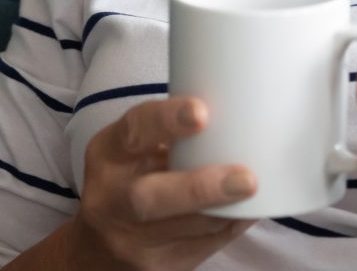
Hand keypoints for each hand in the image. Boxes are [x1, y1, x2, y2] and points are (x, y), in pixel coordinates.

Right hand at [73, 97, 260, 270]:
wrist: (98, 247)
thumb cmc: (131, 179)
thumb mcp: (134, 150)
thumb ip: (172, 132)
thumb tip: (242, 103)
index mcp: (108, 154)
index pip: (133, 131)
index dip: (166, 121)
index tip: (201, 113)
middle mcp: (111, 199)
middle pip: (150, 198)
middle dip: (201, 188)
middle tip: (245, 179)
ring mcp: (131, 240)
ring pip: (187, 228)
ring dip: (228, 210)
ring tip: (258, 192)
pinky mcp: (155, 267)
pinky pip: (203, 248)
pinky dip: (231, 226)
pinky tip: (249, 211)